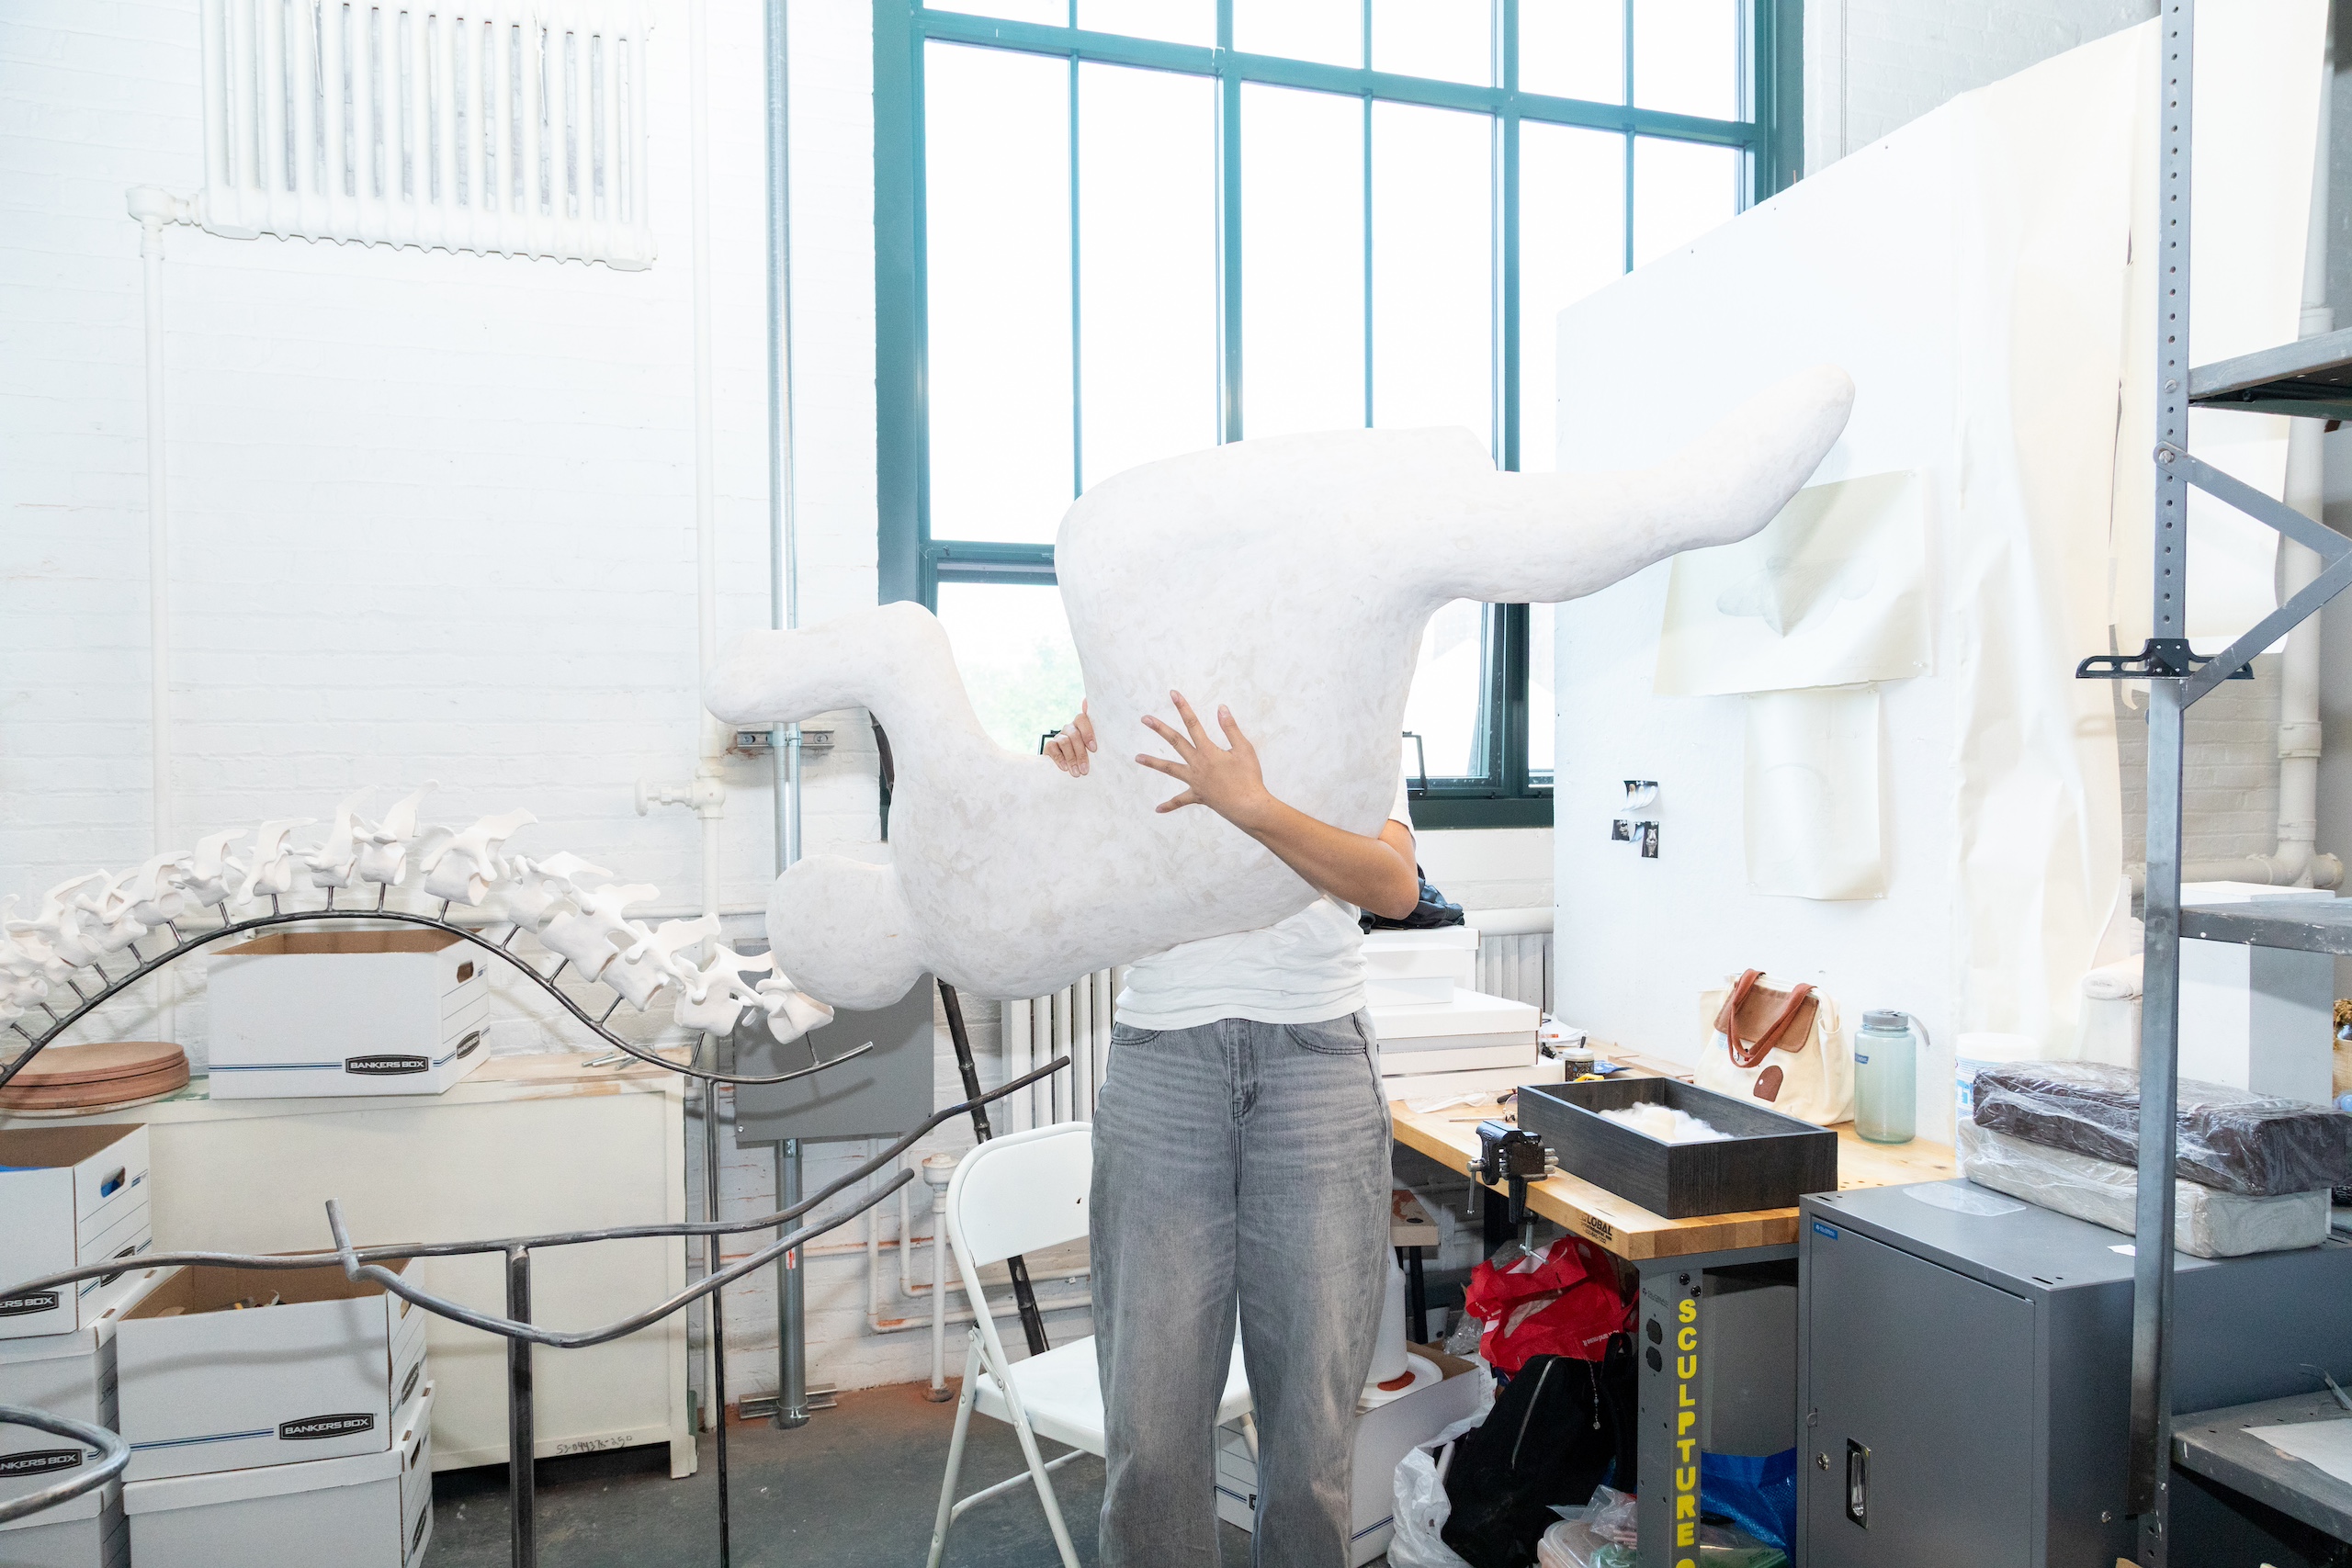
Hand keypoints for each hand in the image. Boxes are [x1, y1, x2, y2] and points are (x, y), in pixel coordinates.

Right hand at [1043, 702, 1096, 776]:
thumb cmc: (1085, 757)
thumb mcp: (1092, 750)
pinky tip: (1064, 768)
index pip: (1082, 719)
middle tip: (1085, 769)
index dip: (1088, 733)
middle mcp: (1069, 728)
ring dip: (1071, 759)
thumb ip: (1096, 745)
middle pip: (1074, 735)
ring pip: (1064, 742)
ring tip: (1076, 772)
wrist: (1066, 767)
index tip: (1094, 749)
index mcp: (1081, 726)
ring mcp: (1059, 736)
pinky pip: (1052, 747)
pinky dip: (1059, 758)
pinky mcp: (1049, 745)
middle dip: (1081, 754)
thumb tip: (1109, 742)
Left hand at [1137, 692, 1276, 825]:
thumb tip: (1221, 708)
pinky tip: (1158, 809)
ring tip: (1137, 757)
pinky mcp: (1198, 796)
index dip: (1183, 707)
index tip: (1173, 695)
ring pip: (1170, 769)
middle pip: (1175, 742)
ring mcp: (1195, 781)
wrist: (1248, 807)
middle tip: (1145, 719)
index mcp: (1208, 751)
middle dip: (1160, 729)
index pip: (1192, 724)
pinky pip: (1180, 801)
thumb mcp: (1244, 749)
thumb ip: (1230, 728)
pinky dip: (1170, 805)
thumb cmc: (1249, 777)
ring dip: (1153, 762)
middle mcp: (1197, 764)